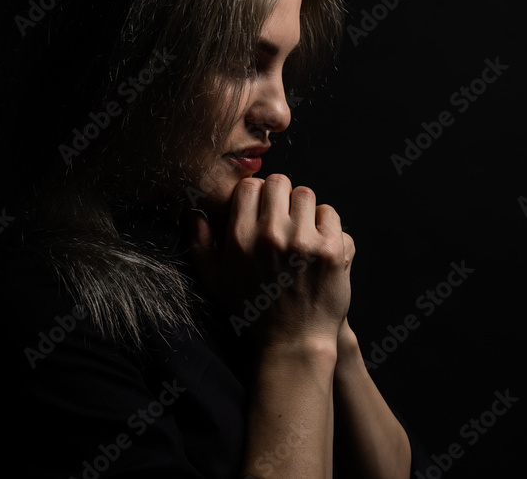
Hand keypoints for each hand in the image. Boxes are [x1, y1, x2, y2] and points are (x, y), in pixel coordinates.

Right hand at [188, 174, 354, 349]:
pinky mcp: (332, 250)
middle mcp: (271, 235)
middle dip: (281, 196)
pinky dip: (327, 226)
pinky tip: (319, 244)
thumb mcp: (215, 280)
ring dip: (305, 209)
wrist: (293, 342)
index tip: (262, 209)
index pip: (251, 185)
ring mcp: (304, 241)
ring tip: (302, 231)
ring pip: (307, 195)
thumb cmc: (251, 312)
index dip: (257, 194)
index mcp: (241, 237)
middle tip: (284, 218)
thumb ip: (200, 243)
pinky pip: (331, 215)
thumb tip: (194, 210)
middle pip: (280, 182)